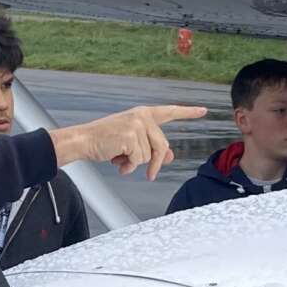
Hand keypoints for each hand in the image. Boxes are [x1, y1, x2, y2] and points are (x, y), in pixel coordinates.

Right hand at [52, 104, 209, 179]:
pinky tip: (117, 161)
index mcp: (143, 114)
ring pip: (149, 155)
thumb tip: (169, 157)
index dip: (188, 112)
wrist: (84, 140)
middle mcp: (142, 116)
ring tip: (120, 159)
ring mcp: (137, 125)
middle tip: (149, 176)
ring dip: (135, 163)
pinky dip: (128, 166)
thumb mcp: (132, 144)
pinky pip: (139, 160)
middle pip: (162, 146)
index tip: (203, 110)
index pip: (170, 112)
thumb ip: (152, 148)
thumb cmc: (106, 141)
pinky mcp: (131, 135)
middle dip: (155, 164)